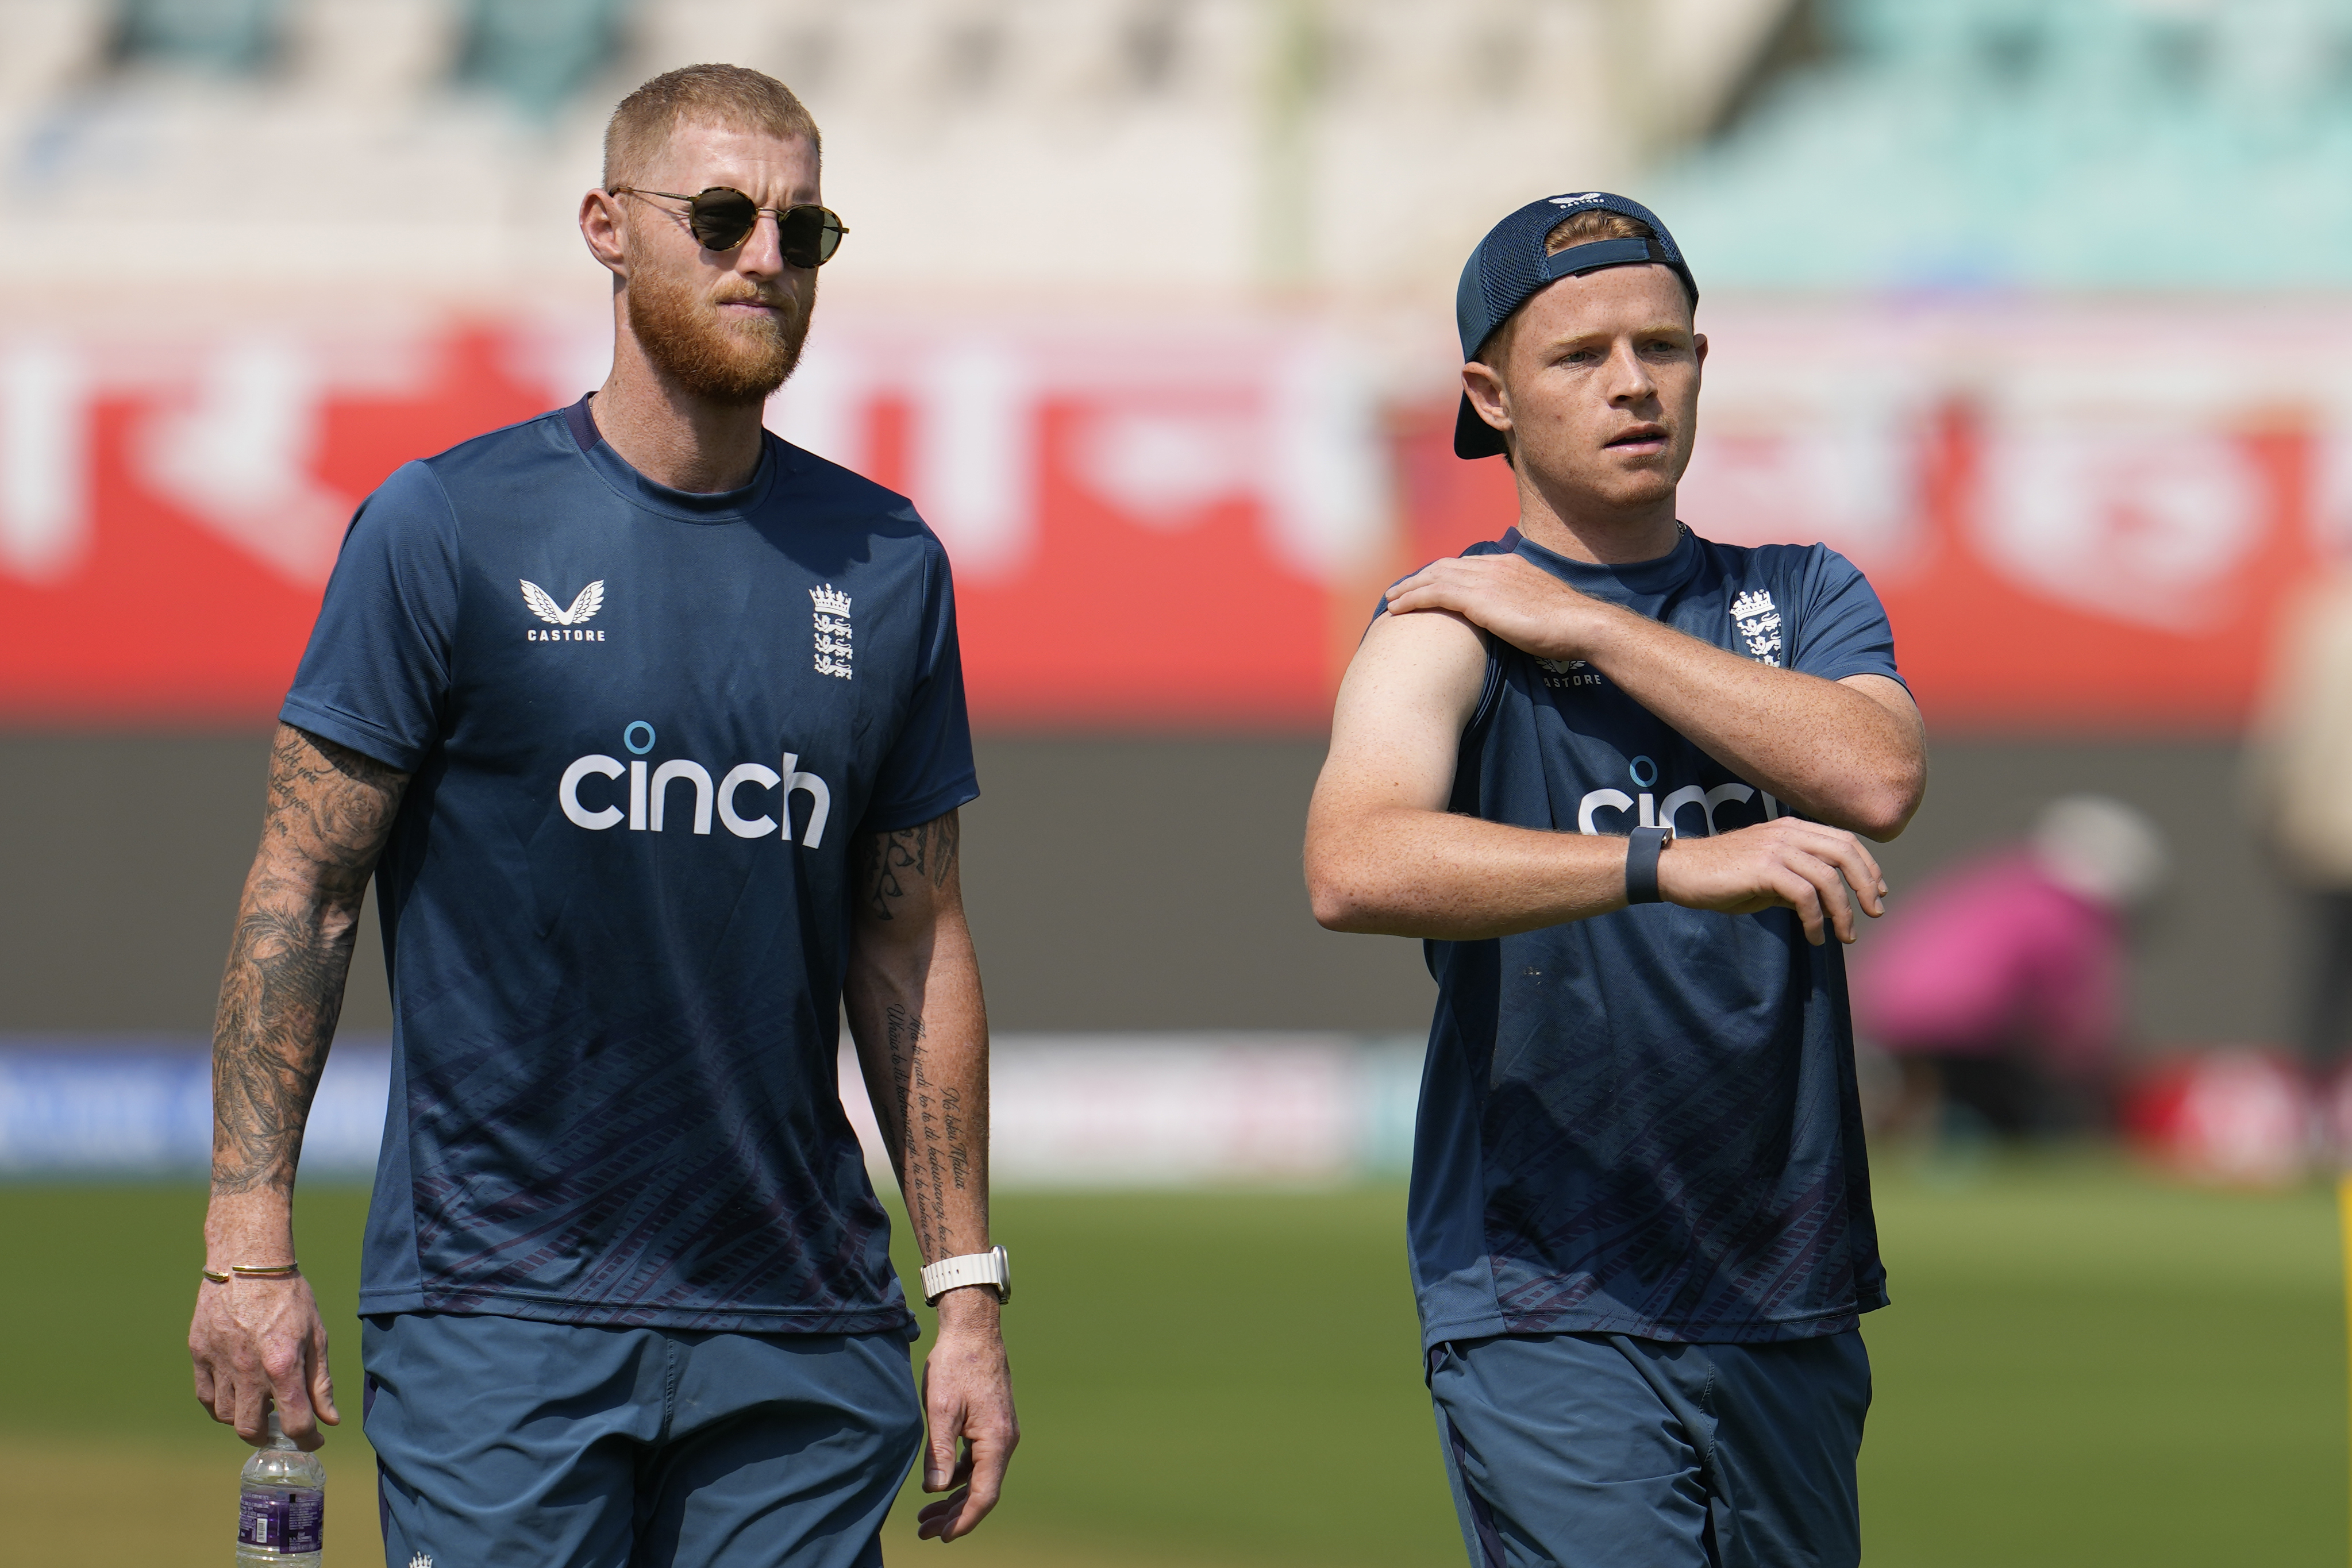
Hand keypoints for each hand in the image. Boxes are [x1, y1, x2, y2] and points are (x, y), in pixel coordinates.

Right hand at [188, 1273, 338, 1449]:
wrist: (248, 1262)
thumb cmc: (289, 1296)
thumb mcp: (317, 1335)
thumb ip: (320, 1382)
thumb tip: (329, 1419)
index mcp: (282, 1364)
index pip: (295, 1422)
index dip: (308, 1439)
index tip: (314, 1439)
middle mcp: (248, 1369)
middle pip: (251, 1429)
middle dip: (269, 1436)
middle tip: (280, 1425)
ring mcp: (218, 1363)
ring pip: (225, 1416)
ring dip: (244, 1418)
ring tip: (260, 1403)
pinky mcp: (199, 1354)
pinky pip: (205, 1397)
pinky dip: (220, 1404)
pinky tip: (236, 1393)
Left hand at [914, 1293, 1017, 1541]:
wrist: (973, 1329)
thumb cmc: (956, 1365)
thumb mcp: (941, 1408)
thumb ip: (938, 1452)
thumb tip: (934, 1491)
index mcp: (996, 1440)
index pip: (984, 1495)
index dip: (964, 1520)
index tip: (941, 1536)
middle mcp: (1005, 1440)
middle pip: (983, 1491)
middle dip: (955, 1515)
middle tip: (925, 1530)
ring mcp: (1001, 1432)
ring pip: (981, 1477)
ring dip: (956, 1497)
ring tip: (927, 1514)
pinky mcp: (993, 1424)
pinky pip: (979, 1461)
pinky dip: (960, 1476)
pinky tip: (939, 1482)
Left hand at [1384, 554, 1616, 661]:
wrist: (1580, 625)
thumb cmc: (1566, 627)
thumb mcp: (1539, 608)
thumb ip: (1519, 606)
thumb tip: (1511, 620)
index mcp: (1509, 565)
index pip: (1465, 566)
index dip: (1441, 575)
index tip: (1425, 587)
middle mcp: (1494, 566)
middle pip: (1444, 567)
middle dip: (1419, 578)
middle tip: (1399, 592)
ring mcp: (1486, 579)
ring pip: (1434, 577)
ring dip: (1409, 588)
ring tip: (1391, 601)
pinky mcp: (1479, 597)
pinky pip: (1434, 593)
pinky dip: (1413, 599)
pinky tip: (1397, 610)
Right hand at [1655, 817, 1887, 944]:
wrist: (1679, 871)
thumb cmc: (1720, 877)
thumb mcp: (1766, 878)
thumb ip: (1797, 884)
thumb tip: (1825, 906)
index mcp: (1791, 829)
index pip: (1844, 840)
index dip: (1868, 866)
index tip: (1877, 893)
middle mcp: (1787, 833)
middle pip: (1845, 852)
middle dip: (1867, 885)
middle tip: (1874, 913)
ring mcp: (1775, 848)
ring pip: (1828, 877)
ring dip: (1843, 911)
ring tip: (1845, 935)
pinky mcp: (1763, 869)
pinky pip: (1804, 895)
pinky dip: (1815, 920)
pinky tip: (1813, 936)